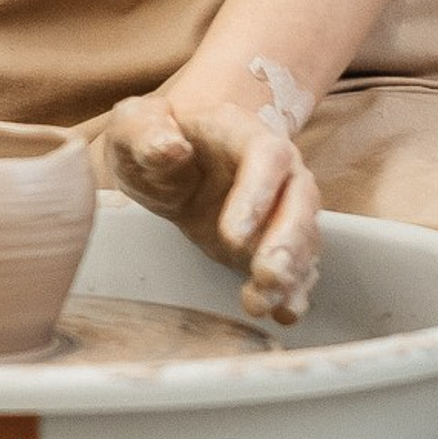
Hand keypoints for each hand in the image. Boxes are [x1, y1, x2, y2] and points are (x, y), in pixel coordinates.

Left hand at [104, 91, 320, 323]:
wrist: (168, 153)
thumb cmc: (151, 134)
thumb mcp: (135, 125)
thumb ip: (147, 133)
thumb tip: (169, 146)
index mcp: (242, 132)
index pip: (267, 156)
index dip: (257, 194)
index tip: (232, 234)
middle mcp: (277, 169)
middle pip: (300, 201)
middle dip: (289, 242)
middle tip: (267, 275)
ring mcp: (282, 206)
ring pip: (302, 239)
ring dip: (289, 274)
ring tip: (261, 303)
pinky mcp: (276, 240)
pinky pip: (298, 265)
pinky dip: (294, 291)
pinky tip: (282, 313)